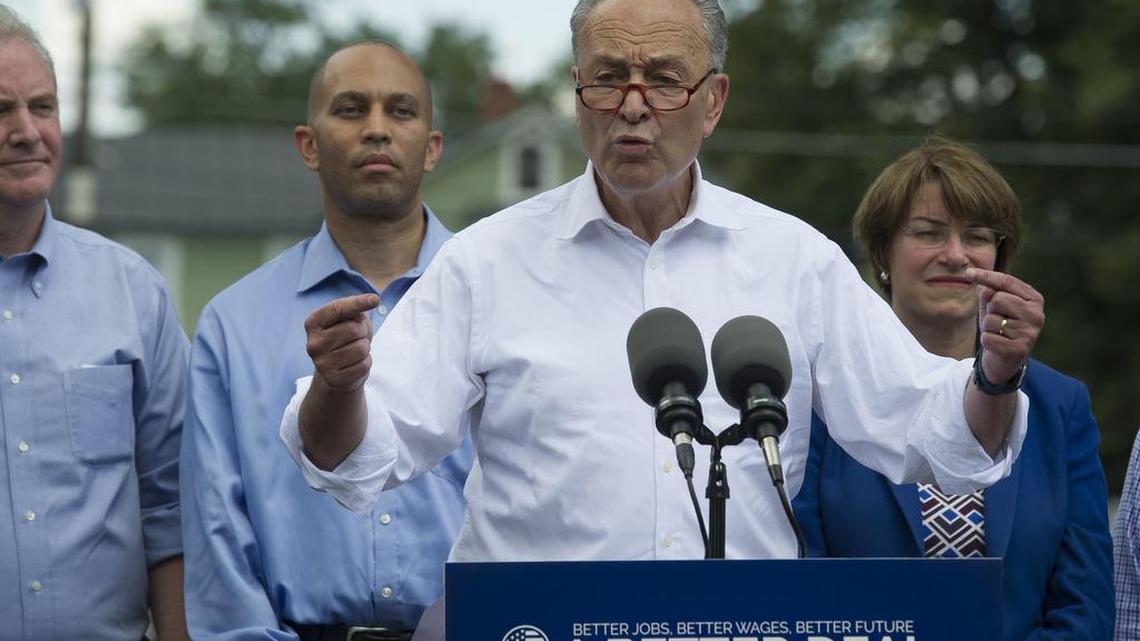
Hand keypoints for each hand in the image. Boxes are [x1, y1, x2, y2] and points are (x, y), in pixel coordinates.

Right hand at [303, 293, 379, 392]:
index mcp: (313, 323)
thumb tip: (370, 301)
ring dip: (365, 348)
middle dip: (362, 331)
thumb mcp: (347, 319)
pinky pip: (364, 365)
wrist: (335, 370)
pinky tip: (355, 363)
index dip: (358, 303)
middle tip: (356, 337)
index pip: (338, 309)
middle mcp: (313, 343)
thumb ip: (355, 309)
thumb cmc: (344, 337)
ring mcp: (321, 363)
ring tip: (355, 351)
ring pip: (361, 348)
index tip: (375, 299)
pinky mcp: (332, 379)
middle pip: (353, 329)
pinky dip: (366, 362)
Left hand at [967, 267, 1044, 382]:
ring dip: (987, 327)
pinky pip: (988, 338)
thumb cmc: (999, 325)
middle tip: (997, 320)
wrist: (1005, 358)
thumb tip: (986, 290)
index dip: (986, 276)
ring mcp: (1030, 333)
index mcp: (1034, 299)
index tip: (967, 272)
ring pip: (990, 320)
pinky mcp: (1020, 350)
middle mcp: (1037, 314)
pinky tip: (997, 345)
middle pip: (997, 299)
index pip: (1007, 281)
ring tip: (998, 333)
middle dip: (989, 310)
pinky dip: (986, 341)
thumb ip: (988, 292)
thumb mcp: (992, 305)